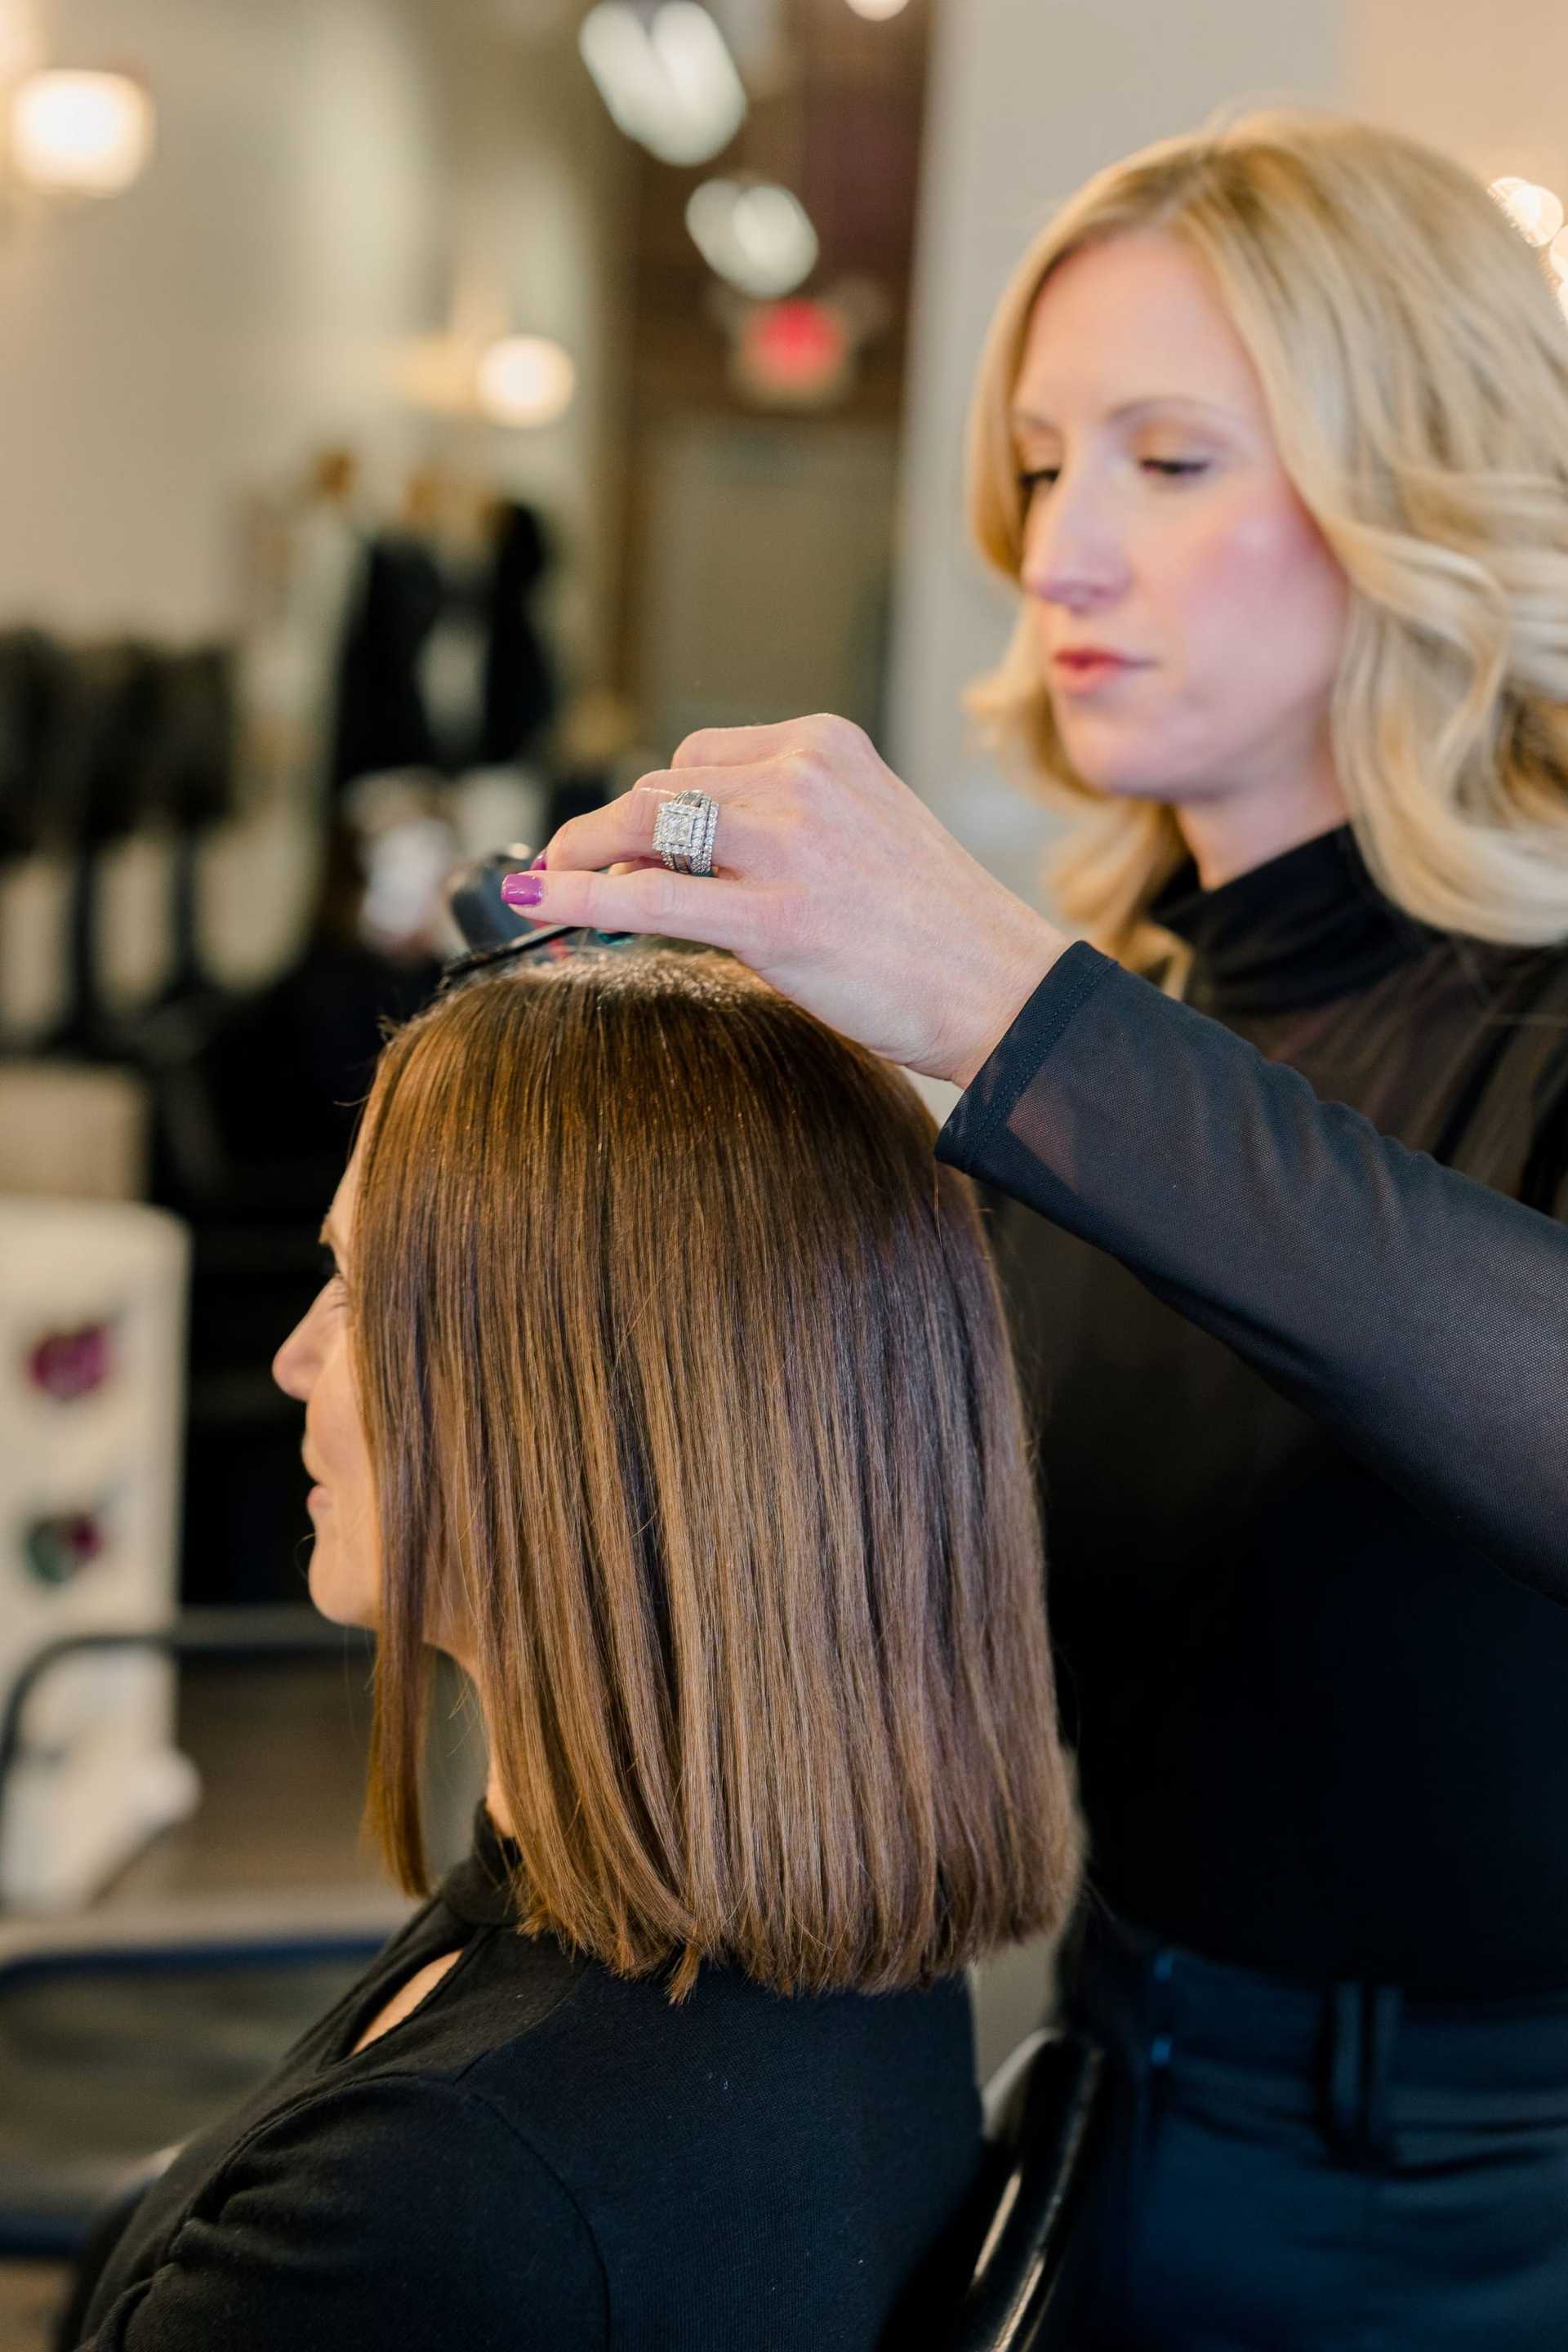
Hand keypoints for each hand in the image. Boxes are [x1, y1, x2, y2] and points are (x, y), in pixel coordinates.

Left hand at [516, 714, 1069, 1086]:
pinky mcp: (774, 917)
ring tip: (556, 888)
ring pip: (645, 828)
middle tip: (574, 873)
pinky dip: (582, 894)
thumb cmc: (933, 928)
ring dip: (589, 860)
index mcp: (826, 745)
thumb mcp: (863, 831)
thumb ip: (780, 822)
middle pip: (661, 789)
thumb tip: (671, 852)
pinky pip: (649, 897)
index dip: (649, 803)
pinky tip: (543, 898)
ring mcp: (788, 844)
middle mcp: (804, 778)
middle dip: (611, 835)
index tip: (623, 841)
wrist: (1001, 988)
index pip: (698, 755)